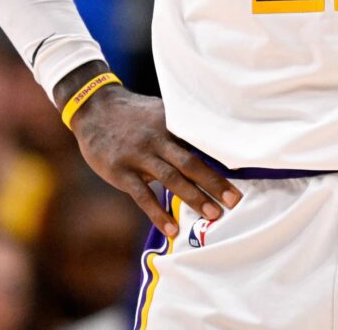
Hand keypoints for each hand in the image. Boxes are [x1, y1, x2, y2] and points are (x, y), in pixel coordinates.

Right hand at [70, 84, 242, 237]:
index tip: (244, 170)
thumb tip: (213, 146)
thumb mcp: (159, 112)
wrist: (93, 107)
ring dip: (193, 197)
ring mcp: (137, 155)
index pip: (200, 141)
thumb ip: (181, 129)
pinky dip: (158, 213)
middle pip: (190, 161)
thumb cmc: (133, 115)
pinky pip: (142, 195)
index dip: (221, 157)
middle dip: (214, 182)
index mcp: (170, 123)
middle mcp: (156, 138)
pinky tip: (172, 229)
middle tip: (235, 201)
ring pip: (170, 178)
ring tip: (214, 215)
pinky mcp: (120, 171)